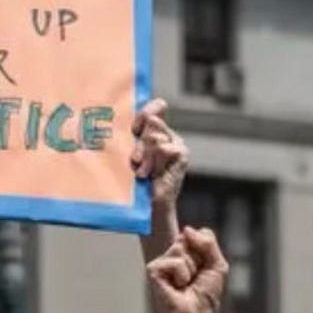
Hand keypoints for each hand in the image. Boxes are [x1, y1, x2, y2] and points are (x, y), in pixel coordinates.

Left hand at [132, 98, 187, 218]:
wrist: (148, 205)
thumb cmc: (134, 180)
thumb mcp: (130, 153)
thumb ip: (133, 136)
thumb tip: (138, 121)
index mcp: (155, 130)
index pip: (156, 106)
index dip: (144, 113)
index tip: (135, 129)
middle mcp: (168, 134)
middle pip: (152, 120)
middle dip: (140, 141)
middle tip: (135, 160)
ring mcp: (177, 143)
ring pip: (156, 136)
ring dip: (145, 156)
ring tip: (142, 172)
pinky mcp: (181, 153)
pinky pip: (164, 148)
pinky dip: (154, 162)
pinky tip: (151, 174)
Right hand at [146, 227, 227, 312]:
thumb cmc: (205, 299)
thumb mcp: (217, 266)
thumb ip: (208, 243)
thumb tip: (187, 229)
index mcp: (187, 253)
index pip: (194, 232)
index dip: (203, 244)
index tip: (204, 266)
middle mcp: (172, 256)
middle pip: (189, 237)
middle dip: (199, 259)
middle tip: (195, 279)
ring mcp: (162, 263)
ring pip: (181, 248)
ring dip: (190, 269)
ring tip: (186, 285)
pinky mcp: (153, 271)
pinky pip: (174, 260)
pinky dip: (181, 274)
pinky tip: (178, 288)